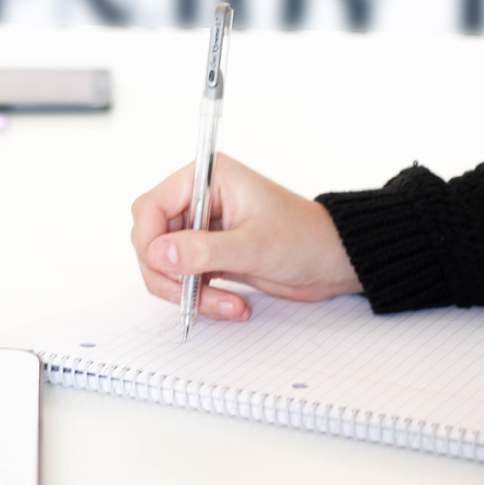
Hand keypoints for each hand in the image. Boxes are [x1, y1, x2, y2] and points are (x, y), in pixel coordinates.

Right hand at [130, 154, 362, 321]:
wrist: (333, 262)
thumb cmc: (305, 239)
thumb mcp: (254, 246)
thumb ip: (203, 250)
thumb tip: (158, 252)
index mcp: (207, 178)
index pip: (150, 206)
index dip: (150, 240)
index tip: (164, 267)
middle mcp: (199, 199)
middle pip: (151, 239)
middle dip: (170, 274)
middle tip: (192, 296)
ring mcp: (202, 228)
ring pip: (165, 264)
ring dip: (188, 292)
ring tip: (226, 306)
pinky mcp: (208, 254)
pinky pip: (184, 279)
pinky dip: (200, 298)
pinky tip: (232, 305)